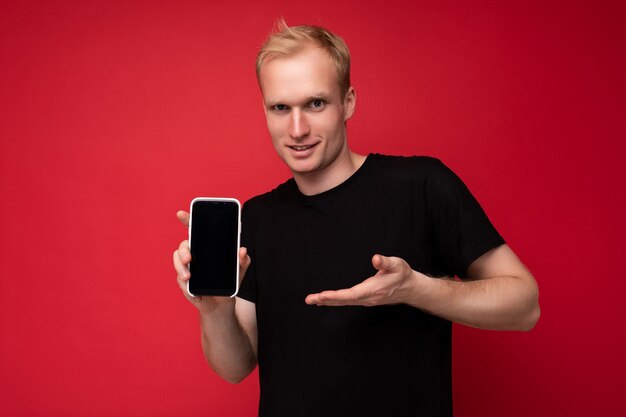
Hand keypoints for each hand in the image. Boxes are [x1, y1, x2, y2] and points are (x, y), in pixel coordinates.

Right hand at [172, 210, 250, 313]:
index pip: (195, 230)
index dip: (187, 220)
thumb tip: (242, 250)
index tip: (181, 214)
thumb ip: (242, 260)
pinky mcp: (186, 284)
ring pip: (177, 262)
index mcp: (207, 247)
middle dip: (183, 251)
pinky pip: (181, 283)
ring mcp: (188, 268)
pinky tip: (196, 295)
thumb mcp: (240, 270)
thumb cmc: (230, 281)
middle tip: (189, 259)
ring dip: (180, 269)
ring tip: (189, 277)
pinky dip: (188, 289)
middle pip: (183, 246)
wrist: (223, 303)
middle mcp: (195, 255)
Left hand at [305, 254, 419, 306]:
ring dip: (327, 301)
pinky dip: (334, 301)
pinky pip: (347, 301)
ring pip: (344, 302)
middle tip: (309, 299)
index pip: (351, 294)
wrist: (409, 288)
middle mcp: (368, 297)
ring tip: (312, 300)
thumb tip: (375, 258)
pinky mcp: (364, 299)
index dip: (336, 296)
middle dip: (326, 300)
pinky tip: (325, 300)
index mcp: (373, 289)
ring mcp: (366, 300)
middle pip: (344, 300)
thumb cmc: (402, 274)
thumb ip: (385, 262)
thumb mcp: (397, 264)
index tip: (322, 295)